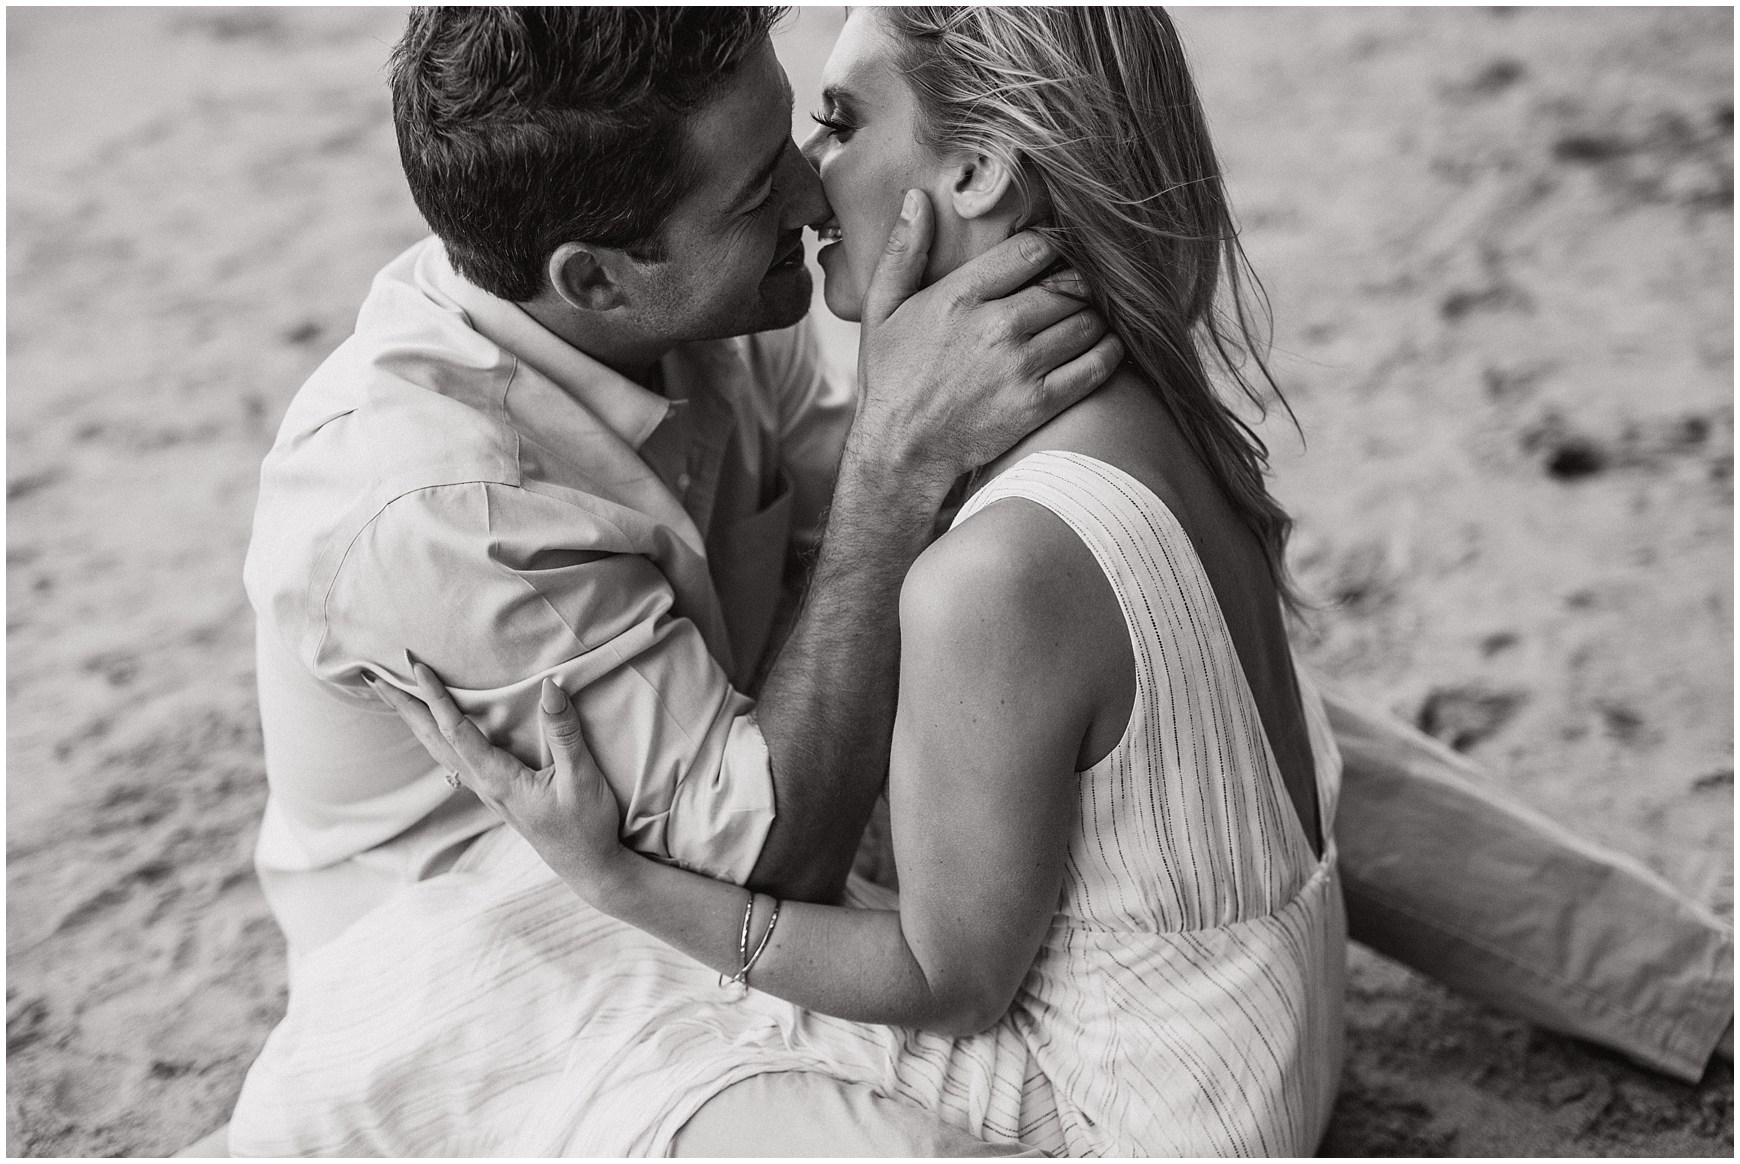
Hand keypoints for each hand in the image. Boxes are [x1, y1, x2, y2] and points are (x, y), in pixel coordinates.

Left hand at [365, 661, 633, 898]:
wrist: (588, 868)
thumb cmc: (587, 826)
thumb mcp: (581, 778)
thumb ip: (563, 732)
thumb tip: (550, 685)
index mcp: (498, 779)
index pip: (456, 730)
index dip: (435, 696)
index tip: (416, 666)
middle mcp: (484, 786)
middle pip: (433, 741)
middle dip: (405, 708)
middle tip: (375, 678)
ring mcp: (488, 792)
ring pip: (440, 751)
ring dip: (416, 722)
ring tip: (398, 697)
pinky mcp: (497, 794)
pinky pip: (455, 759)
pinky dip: (437, 737)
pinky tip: (438, 733)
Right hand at [853, 189, 1124, 483]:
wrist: (900, 451)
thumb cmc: (890, 378)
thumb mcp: (880, 310)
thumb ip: (901, 252)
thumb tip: (917, 199)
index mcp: (960, 295)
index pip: (1034, 249)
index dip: (1051, 248)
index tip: (1052, 257)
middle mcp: (996, 326)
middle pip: (1069, 284)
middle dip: (1078, 283)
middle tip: (1077, 289)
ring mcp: (1020, 366)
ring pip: (1087, 321)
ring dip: (1094, 315)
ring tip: (1086, 317)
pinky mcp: (1038, 403)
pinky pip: (1096, 365)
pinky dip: (1109, 351)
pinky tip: (1103, 347)